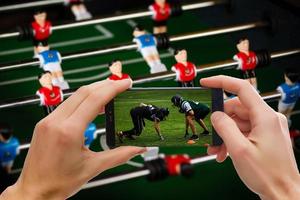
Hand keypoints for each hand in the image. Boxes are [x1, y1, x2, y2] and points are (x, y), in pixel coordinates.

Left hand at [1, 79, 144, 199]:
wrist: (35, 191)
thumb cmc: (58, 183)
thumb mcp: (93, 167)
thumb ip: (120, 155)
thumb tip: (138, 148)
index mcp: (69, 131)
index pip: (94, 99)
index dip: (113, 88)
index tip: (125, 83)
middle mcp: (55, 121)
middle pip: (84, 91)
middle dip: (105, 84)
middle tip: (121, 84)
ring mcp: (48, 121)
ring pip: (74, 95)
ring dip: (94, 91)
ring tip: (110, 93)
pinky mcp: (45, 123)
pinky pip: (66, 104)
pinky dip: (82, 100)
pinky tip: (92, 105)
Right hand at [200, 75, 299, 199]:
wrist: (283, 194)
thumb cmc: (268, 175)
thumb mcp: (239, 150)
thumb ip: (225, 128)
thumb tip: (216, 115)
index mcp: (265, 117)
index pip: (242, 88)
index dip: (221, 82)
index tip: (207, 83)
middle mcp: (268, 119)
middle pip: (236, 108)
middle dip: (220, 120)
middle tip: (210, 134)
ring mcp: (267, 128)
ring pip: (238, 121)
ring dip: (224, 134)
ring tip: (216, 149)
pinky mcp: (265, 136)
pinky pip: (244, 131)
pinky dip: (232, 139)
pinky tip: (224, 152)